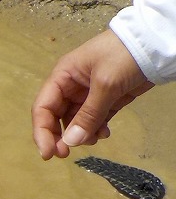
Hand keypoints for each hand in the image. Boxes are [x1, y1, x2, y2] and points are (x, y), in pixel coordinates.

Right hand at [32, 30, 152, 158]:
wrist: (157, 43)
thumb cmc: (124, 55)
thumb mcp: (105, 84)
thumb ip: (88, 115)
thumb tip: (71, 142)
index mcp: (63, 76)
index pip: (43, 107)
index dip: (42, 131)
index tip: (48, 153)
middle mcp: (71, 87)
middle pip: (56, 117)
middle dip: (60, 136)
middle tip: (65, 155)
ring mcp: (89, 94)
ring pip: (76, 122)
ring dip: (81, 134)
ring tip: (95, 139)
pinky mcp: (106, 99)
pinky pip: (94, 120)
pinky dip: (96, 130)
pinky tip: (105, 134)